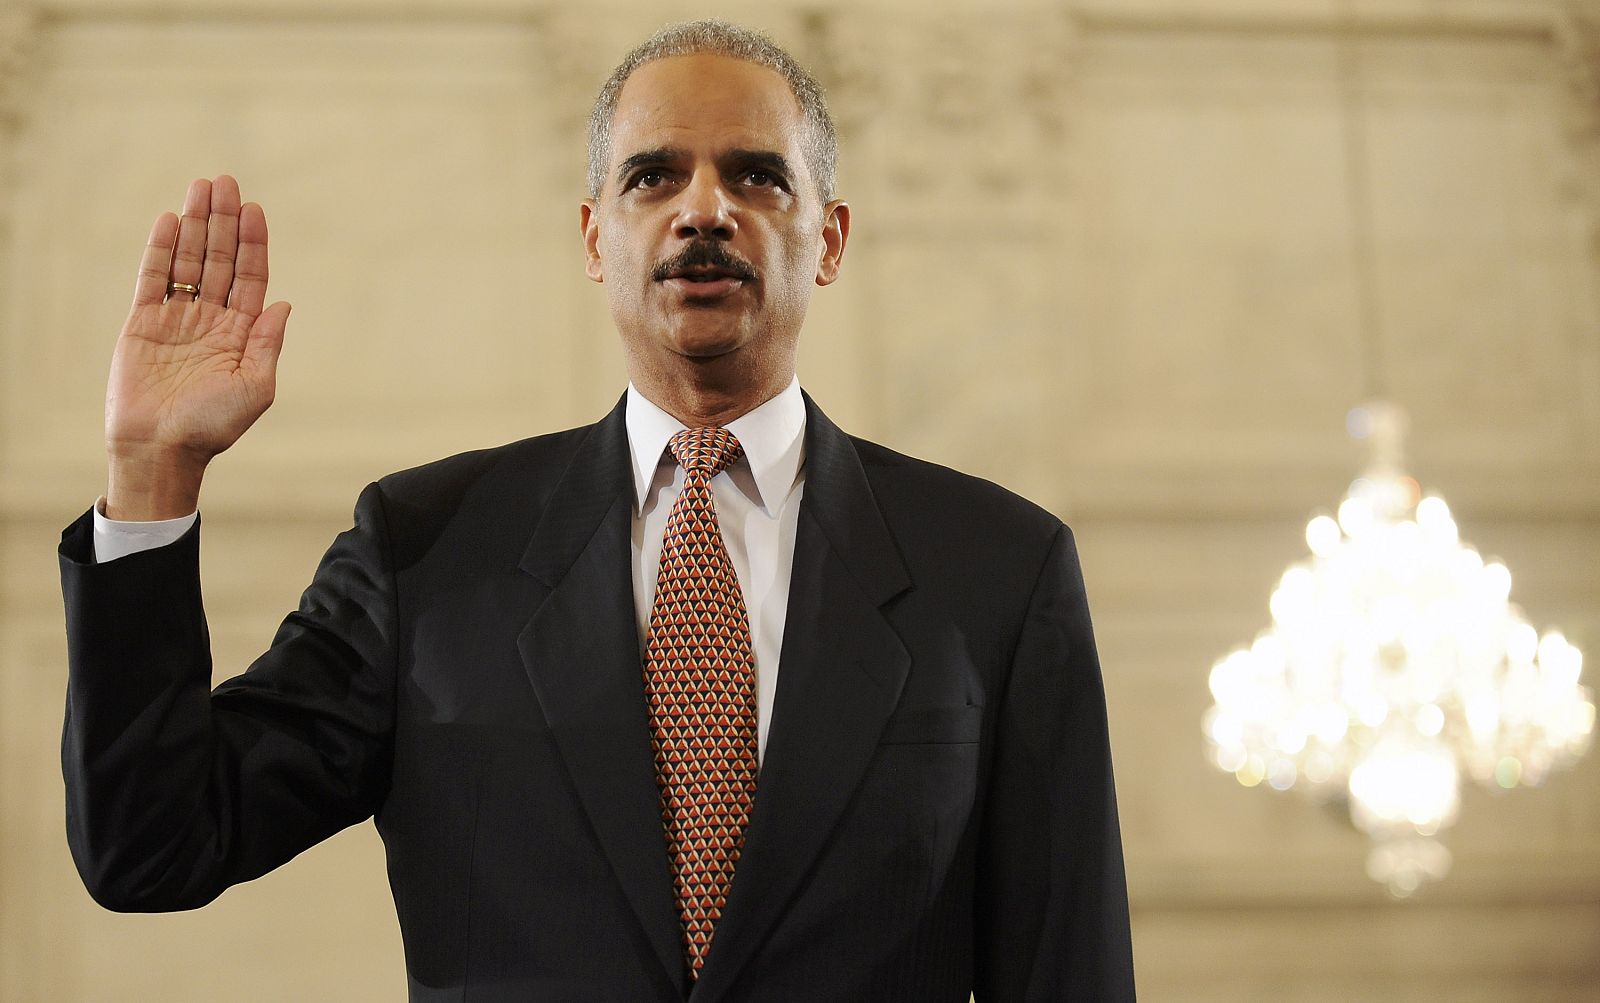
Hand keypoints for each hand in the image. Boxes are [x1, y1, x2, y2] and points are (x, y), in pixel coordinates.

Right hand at [104, 176, 290, 518]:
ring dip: (196, 225)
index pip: (250, 277)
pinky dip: (162, 249)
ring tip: (201, 187)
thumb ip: (268, 343)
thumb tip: (285, 303)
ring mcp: (177, 318)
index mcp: (242, 333)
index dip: (253, 243)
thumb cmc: (213, 426)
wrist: (162, 448)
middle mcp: (211, 319)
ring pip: (189, 261)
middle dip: (223, 221)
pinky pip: (154, 278)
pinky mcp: (144, 322)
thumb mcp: (255, 386)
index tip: (254, 209)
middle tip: (225, 182)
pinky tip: (171, 220)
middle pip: (220, 259)